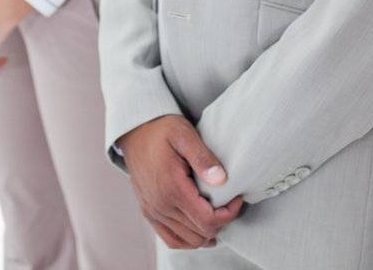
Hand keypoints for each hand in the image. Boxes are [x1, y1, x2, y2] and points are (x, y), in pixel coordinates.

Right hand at [117, 114, 243, 248]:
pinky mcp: (149, 212)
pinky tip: (201, 229)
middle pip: (200, 233)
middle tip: (230, 203)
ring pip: (188, 241)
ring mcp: (153, 211)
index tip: (237, 198)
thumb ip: (203, 157)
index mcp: (172, 188)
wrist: (135, 131)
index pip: (207, 220)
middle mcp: (161, 206)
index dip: (229, 214)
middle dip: (221, 222)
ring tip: (218, 214)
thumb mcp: (184, 134)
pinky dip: (189, 240)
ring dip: (207, 232)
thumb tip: (222, 180)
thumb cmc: (162, 130)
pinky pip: (171, 240)